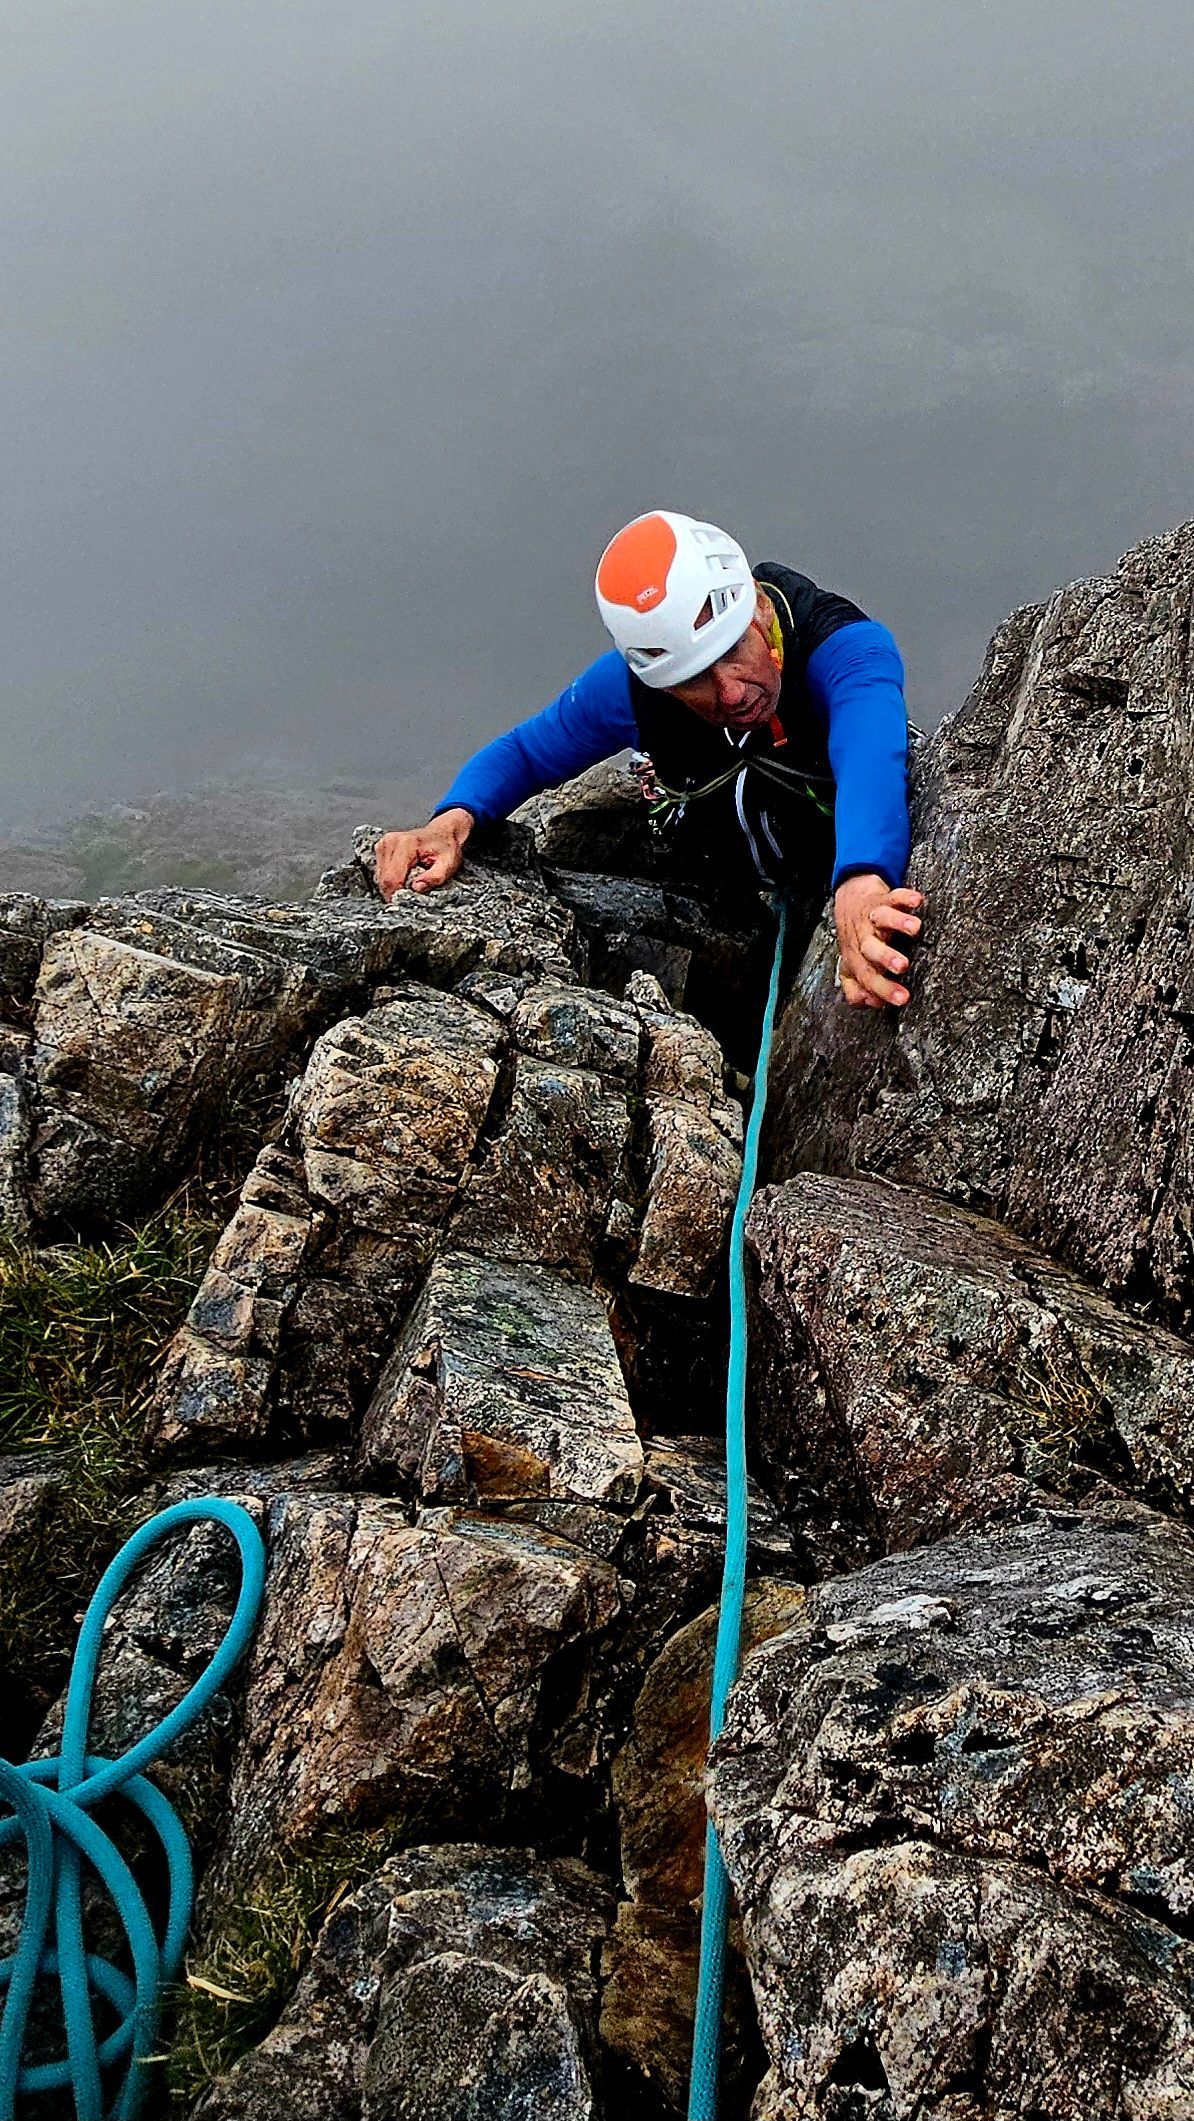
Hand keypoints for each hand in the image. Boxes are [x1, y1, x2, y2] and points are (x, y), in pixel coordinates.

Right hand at [374, 808, 472, 900]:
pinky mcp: (381, 848)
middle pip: (383, 880)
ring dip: (394, 885)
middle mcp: (390, 842)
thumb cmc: (445, 847)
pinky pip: (380, 873)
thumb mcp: (448, 865)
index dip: (397, 896)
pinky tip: (405, 875)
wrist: (442, 833)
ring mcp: (383, 844)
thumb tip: (416, 888)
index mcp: (406, 844)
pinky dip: (391, 879)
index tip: (407, 902)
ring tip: (411, 879)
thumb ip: (435, 878)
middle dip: (396, 892)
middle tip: (413, 892)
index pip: (392, 879)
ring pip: (380, 878)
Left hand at [833, 874, 923, 1009]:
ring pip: (881, 919)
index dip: (883, 989)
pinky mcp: (882, 898)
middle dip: (886, 958)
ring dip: (897, 923)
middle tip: (902, 966)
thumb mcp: (852, 966)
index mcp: (856, 958)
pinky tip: (916, 901)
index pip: (867, 977)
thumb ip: (857, 988)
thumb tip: (872, 1003)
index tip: (903, 999)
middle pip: (870, 949)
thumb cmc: (856, 938)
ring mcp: (871, 917)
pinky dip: (904, 897)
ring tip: (914, 928)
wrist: (849, 900)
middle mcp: (862, 937)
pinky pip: (893, 896)